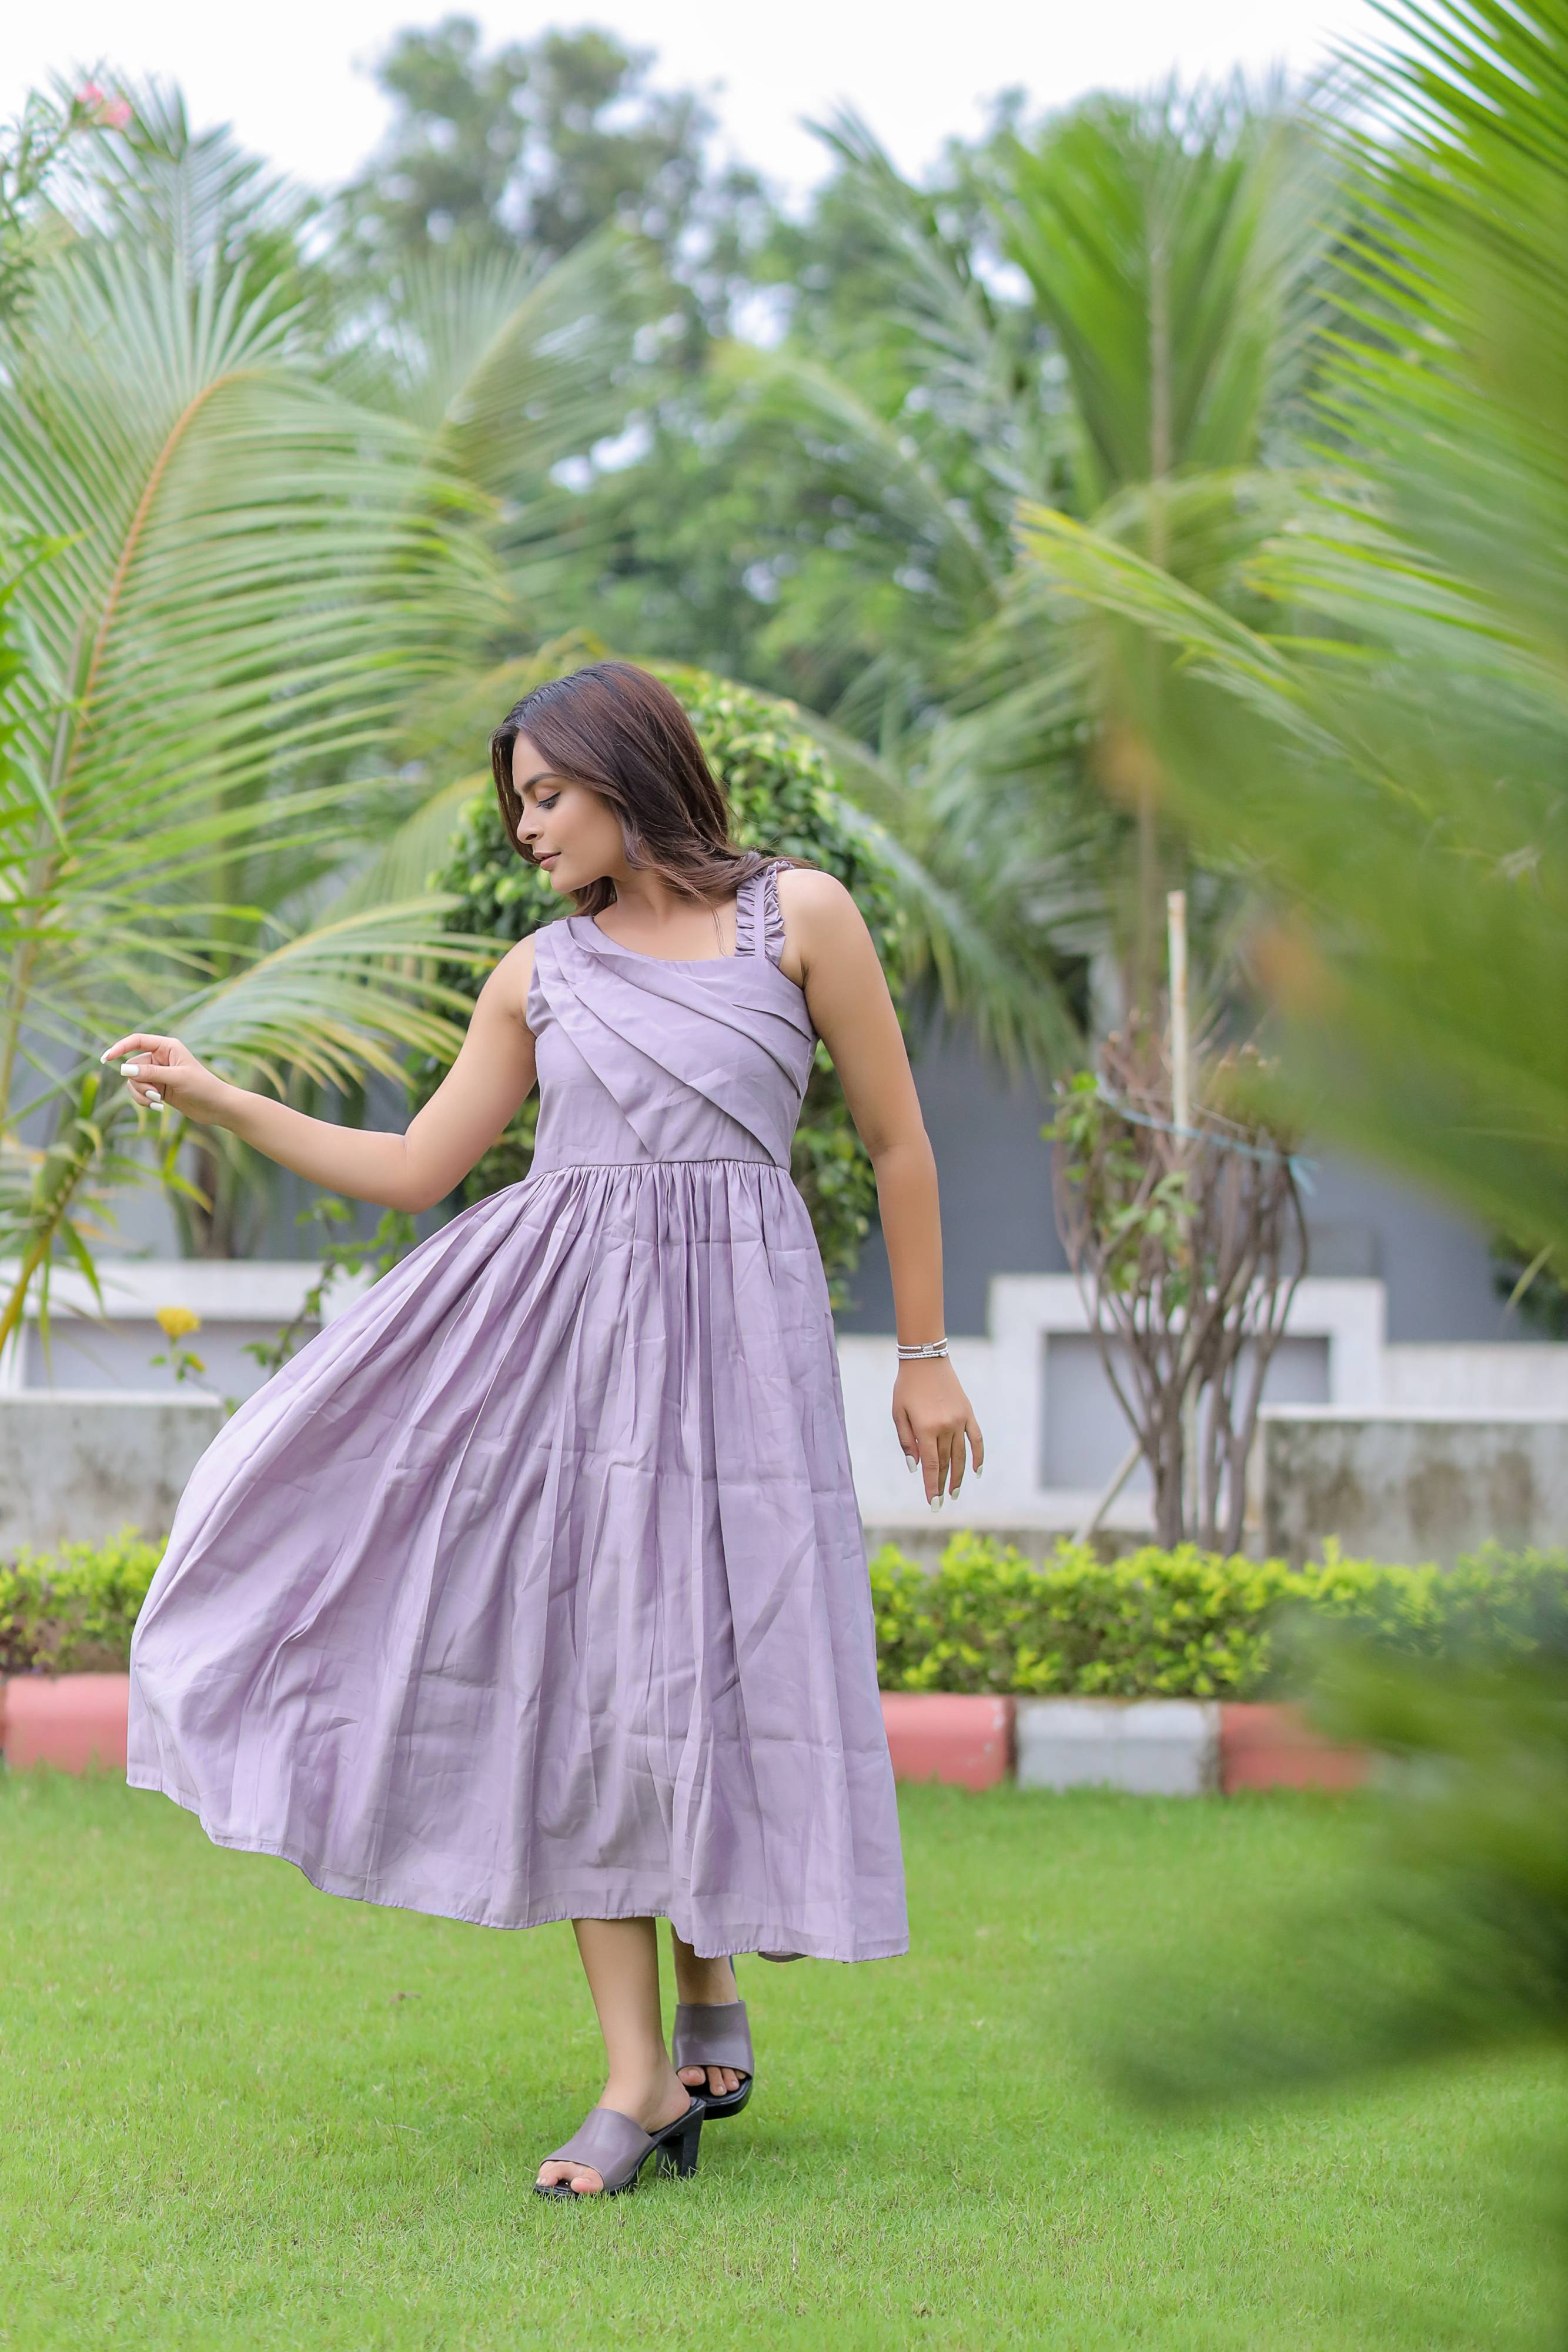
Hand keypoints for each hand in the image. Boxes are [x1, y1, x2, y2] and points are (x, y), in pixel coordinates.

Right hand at [99, 1032, 229, 1125]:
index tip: (106, 1058)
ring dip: (141, 1094)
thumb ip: (150, 1073)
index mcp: (167, 1046)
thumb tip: (123, 1069)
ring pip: (133, 1081)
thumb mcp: (176, 1078)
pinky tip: (159, 1108)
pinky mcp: (158, 1087)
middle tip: (155, 1094)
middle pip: (132, 1066)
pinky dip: (144, 1100)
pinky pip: (139, 1092)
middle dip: (139, 1083)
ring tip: (157, 1102)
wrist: (217, 1107)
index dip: (120, 1047)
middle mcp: (160, 1057)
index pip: (137, 1041)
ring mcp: (158, 1073)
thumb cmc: (203, 1087)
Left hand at [893, 1356, 982, 1507]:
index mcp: (926, 1428)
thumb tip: (917, 1467)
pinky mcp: (968, 1413)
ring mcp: (960, 1420)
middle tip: (941, 1502)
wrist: (925, 1360)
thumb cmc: (906, 1388)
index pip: (932, 1465)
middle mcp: (946, 1426)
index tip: (933, 1503)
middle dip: (943, 1485)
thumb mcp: (898, 1414)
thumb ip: (907, 1442)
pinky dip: (978, 1456)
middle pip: (947, 1463)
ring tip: (955, 1492)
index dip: (932, 1486)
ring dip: (959, 1476)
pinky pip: (976, 1439)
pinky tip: (976, 1471)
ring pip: (961, 1455)